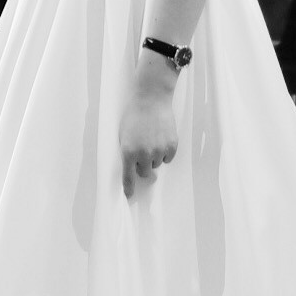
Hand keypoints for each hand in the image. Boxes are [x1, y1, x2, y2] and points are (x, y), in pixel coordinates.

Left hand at [119, 76, 177, 199]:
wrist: (150, 98)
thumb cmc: (134, 116)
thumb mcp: (124, 135)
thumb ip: (128, 153)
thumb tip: (135, 169)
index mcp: (128, 152)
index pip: (128, 177)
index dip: (129, 188)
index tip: (129, 196)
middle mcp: (143, 154)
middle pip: (145, 173)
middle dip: (143, 166)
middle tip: (142, 151)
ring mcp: (159, 151)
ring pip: (157, 164)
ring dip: (154, 156)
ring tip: (152, 137)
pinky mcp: (171, 146)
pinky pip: (168, 158)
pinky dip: (165, 152)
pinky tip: (161, 137)